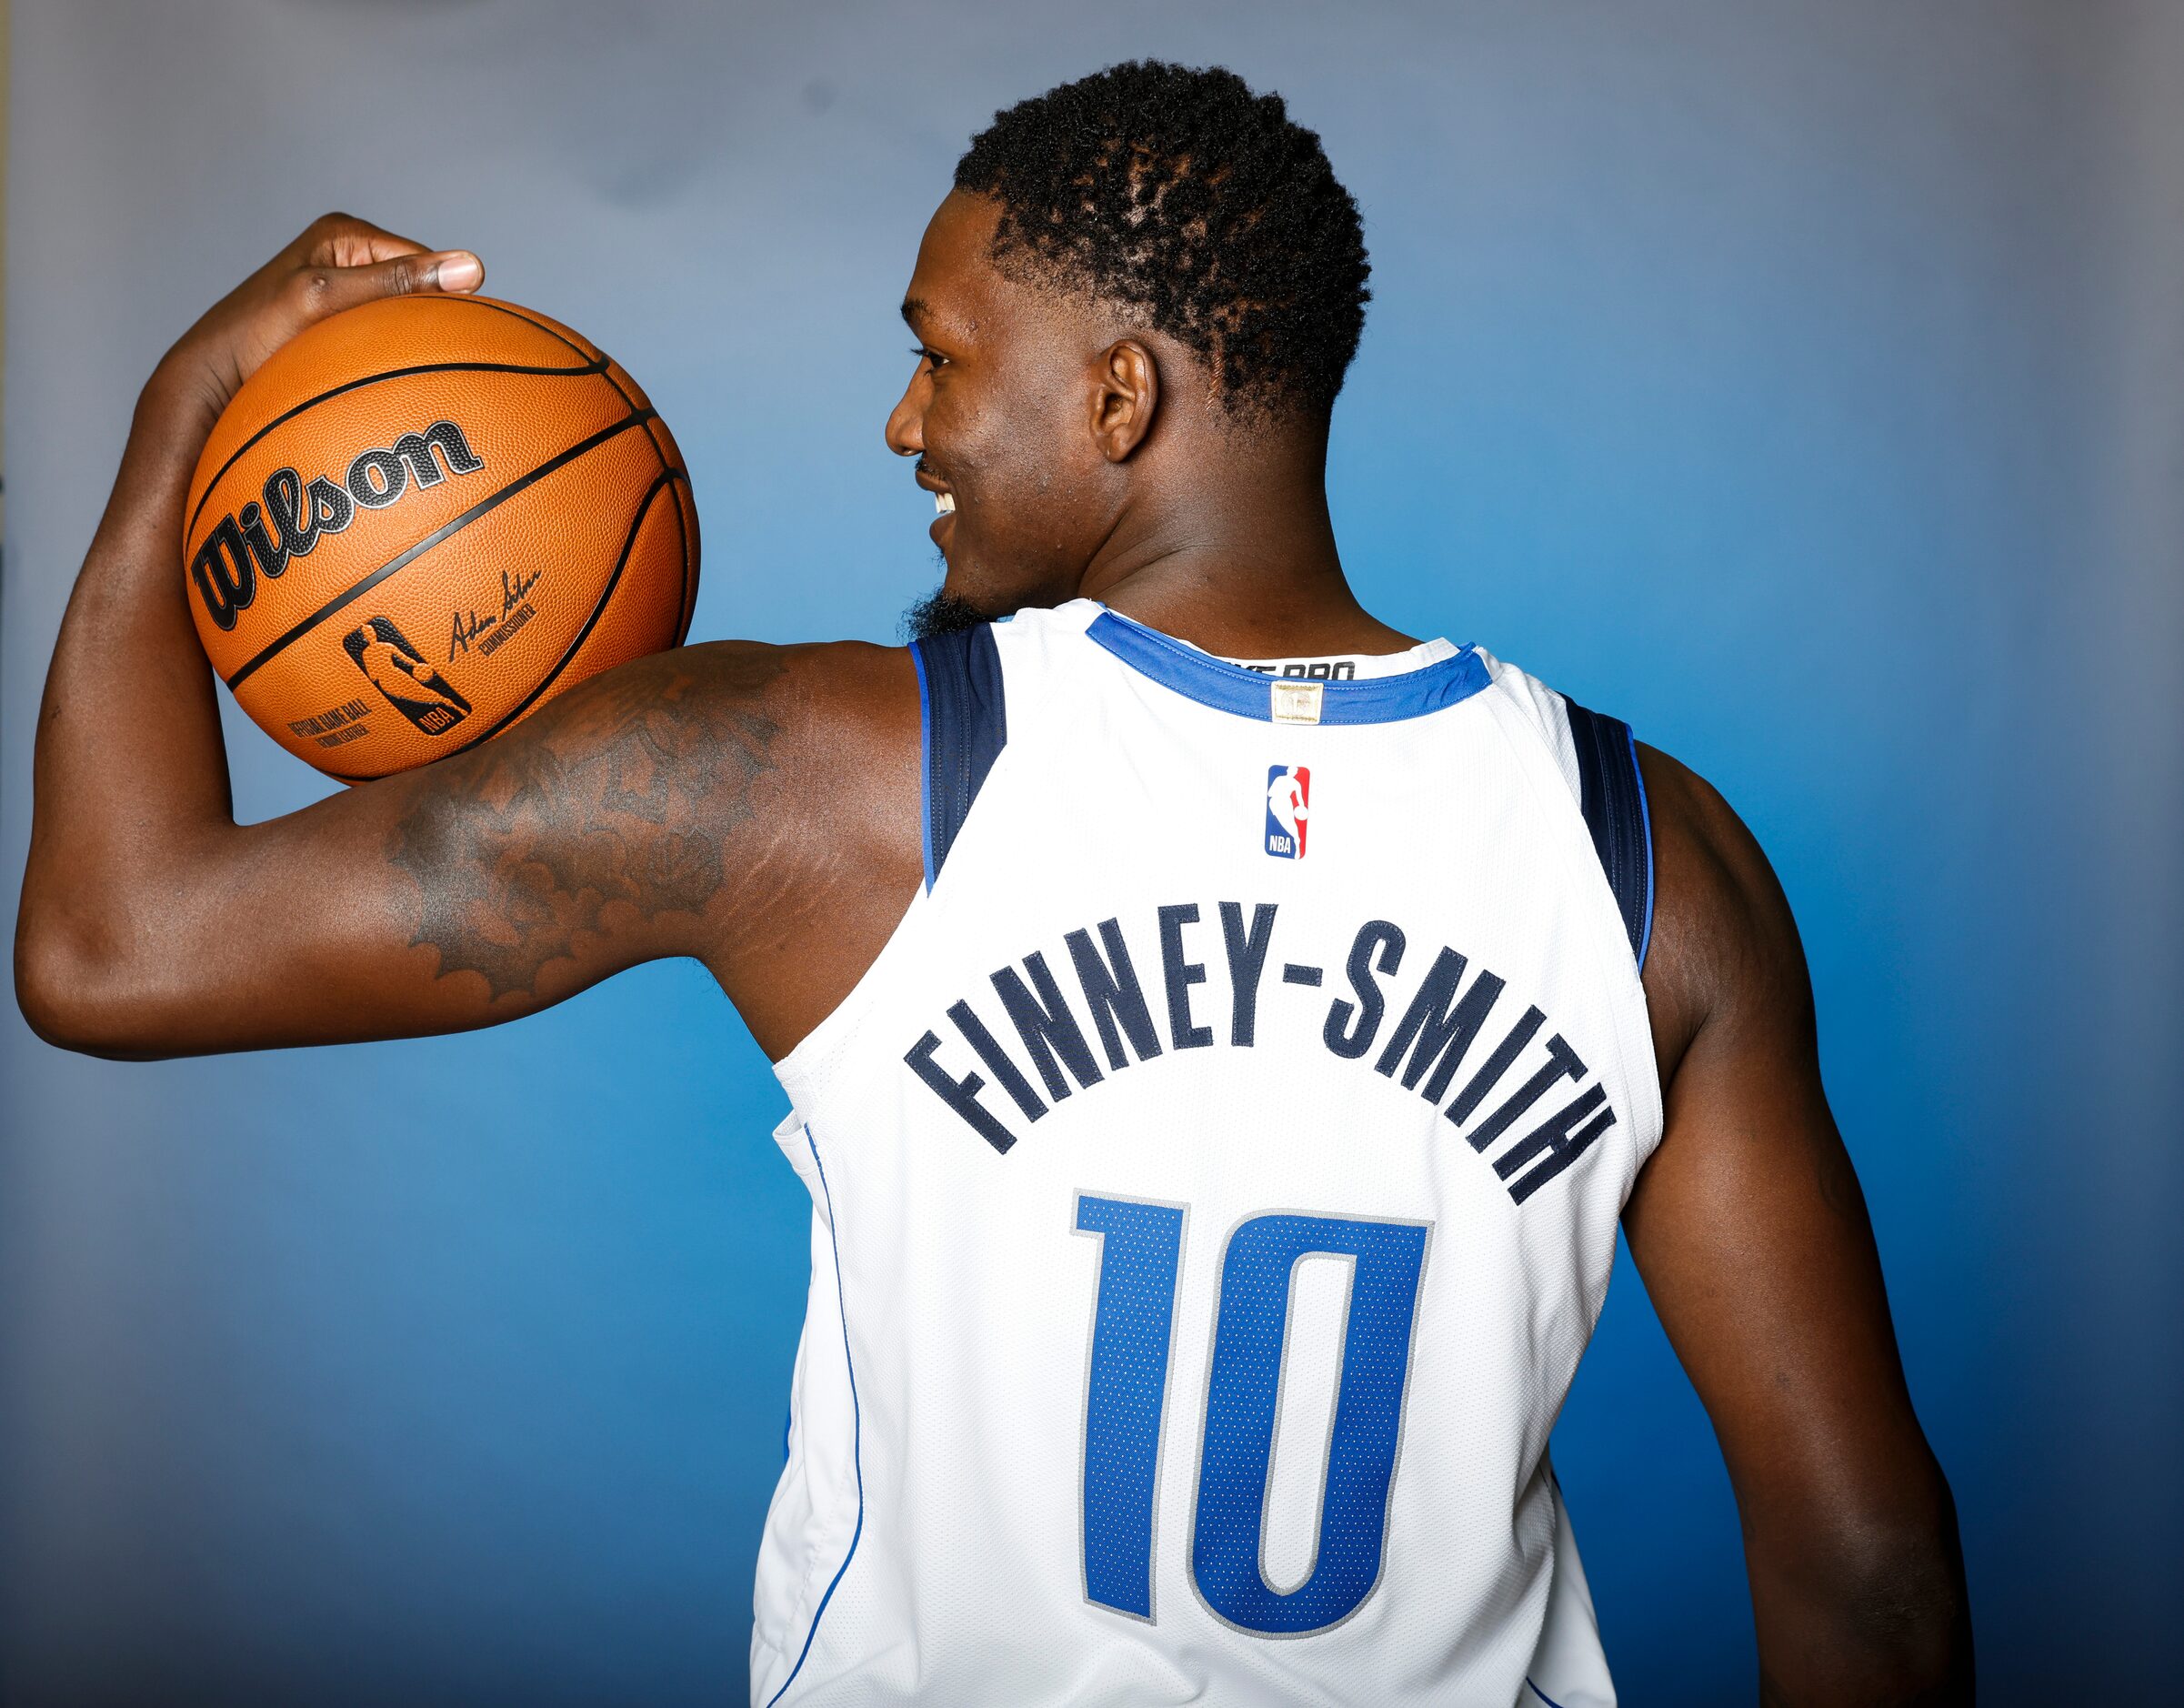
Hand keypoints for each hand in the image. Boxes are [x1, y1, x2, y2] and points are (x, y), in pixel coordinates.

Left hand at [146, 212, 482, 441]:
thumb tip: (474, 267)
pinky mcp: (339, 323)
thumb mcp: (329, 298)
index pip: (424, 262)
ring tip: (416, 371)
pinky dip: (393, 355)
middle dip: (427, 321)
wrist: (212, 378)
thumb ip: (397, 281)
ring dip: (411, 342)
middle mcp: (347, 256)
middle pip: (414, 288)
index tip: (450, 338)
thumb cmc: (257, 334)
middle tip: (433, 359)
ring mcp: (343, 291)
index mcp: (345, 233)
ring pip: (401, 315)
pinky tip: (395, 378)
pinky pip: (383, 335)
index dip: (443, 299)